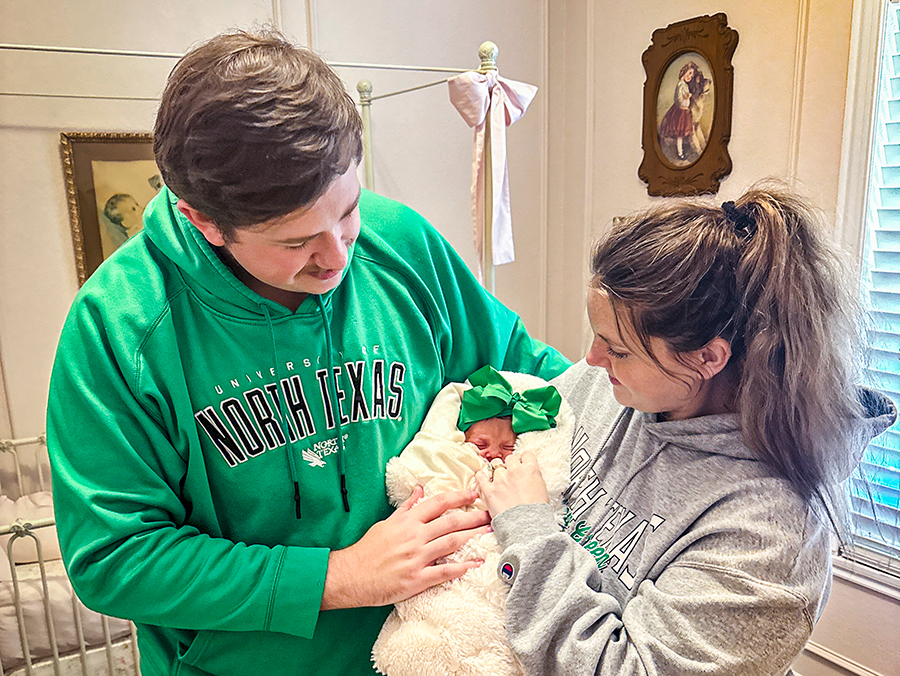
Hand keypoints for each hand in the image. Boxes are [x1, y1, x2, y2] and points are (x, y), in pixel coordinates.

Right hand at [321, 487, 489, 609]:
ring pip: (451, 543)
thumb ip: (406, 509)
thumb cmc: (368, 549)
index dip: (458, 497)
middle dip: (474, 516)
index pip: (438, 503)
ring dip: (473, 537)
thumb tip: (419, 491)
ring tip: (489, 532)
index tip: (473, 493)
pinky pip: (444, 571)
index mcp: (407, 521)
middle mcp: (414, 537)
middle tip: (492, 513)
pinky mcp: (417, 578)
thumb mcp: (386, 523)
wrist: (351, 576)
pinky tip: (475, 563)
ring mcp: (417, 558)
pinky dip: (462, 567)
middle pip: (451, 522)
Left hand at [475, 451, 548, 517]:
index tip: (523, 464)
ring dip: (497, 470)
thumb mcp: (543, 489)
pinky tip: (482, 476)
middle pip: (510, 458)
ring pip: (495, 464)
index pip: (526, 454)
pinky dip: (481, 476)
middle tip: (512, 473)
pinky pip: (481, 477)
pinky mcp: (489, 490)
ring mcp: (500, 479)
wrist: (527, 526)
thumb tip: (529, 475)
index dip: (524, 459)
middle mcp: (514, 471)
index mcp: (530, 469)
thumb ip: (534, 478)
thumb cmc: (537, 511)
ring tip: (499, 478)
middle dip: (511, 464)